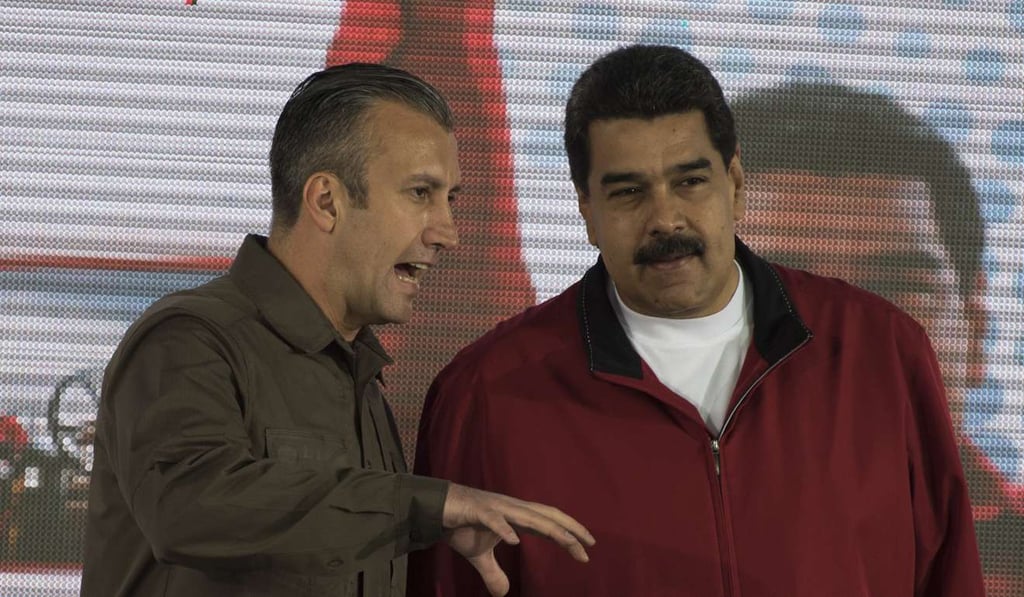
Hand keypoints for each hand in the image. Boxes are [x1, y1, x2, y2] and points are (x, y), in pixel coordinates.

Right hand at [441, 483, 594, 595]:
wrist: (435, 507)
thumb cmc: (460, 525)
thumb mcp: (480, 555)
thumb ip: (493, 572)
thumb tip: (503, 594)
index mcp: (515, 516)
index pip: (549, 523)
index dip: (568, 533)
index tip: (587, 549)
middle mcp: (511, 508)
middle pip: (547, 516)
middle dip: (569, 529)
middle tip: (589, 545)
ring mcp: (495, 507)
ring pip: (528, 516)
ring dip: (549, 528)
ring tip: (567, 542)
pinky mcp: (477, 510)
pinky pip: (493, 519)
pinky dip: (504, 529)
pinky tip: (515, 541)